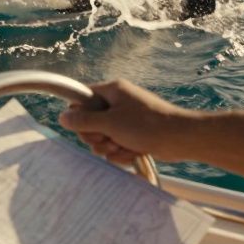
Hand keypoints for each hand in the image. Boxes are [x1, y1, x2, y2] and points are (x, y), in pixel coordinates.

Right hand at [58, 79, 201, 165]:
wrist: (181, 139)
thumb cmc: (147, 126)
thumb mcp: (110, 123)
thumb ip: (84, 121)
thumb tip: (62, 117)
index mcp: (111, 91)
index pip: (82, 99)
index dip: (80, 116)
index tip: (87, 127)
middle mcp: (117, 102)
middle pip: (90, 122)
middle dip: (98, 137)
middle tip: (109, 140)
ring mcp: (125, 119)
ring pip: (103, 137)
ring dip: (110, 147)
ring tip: (125, 146)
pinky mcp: (133, 134)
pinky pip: (115, 145)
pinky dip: (121, 152)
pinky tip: (133, 152)